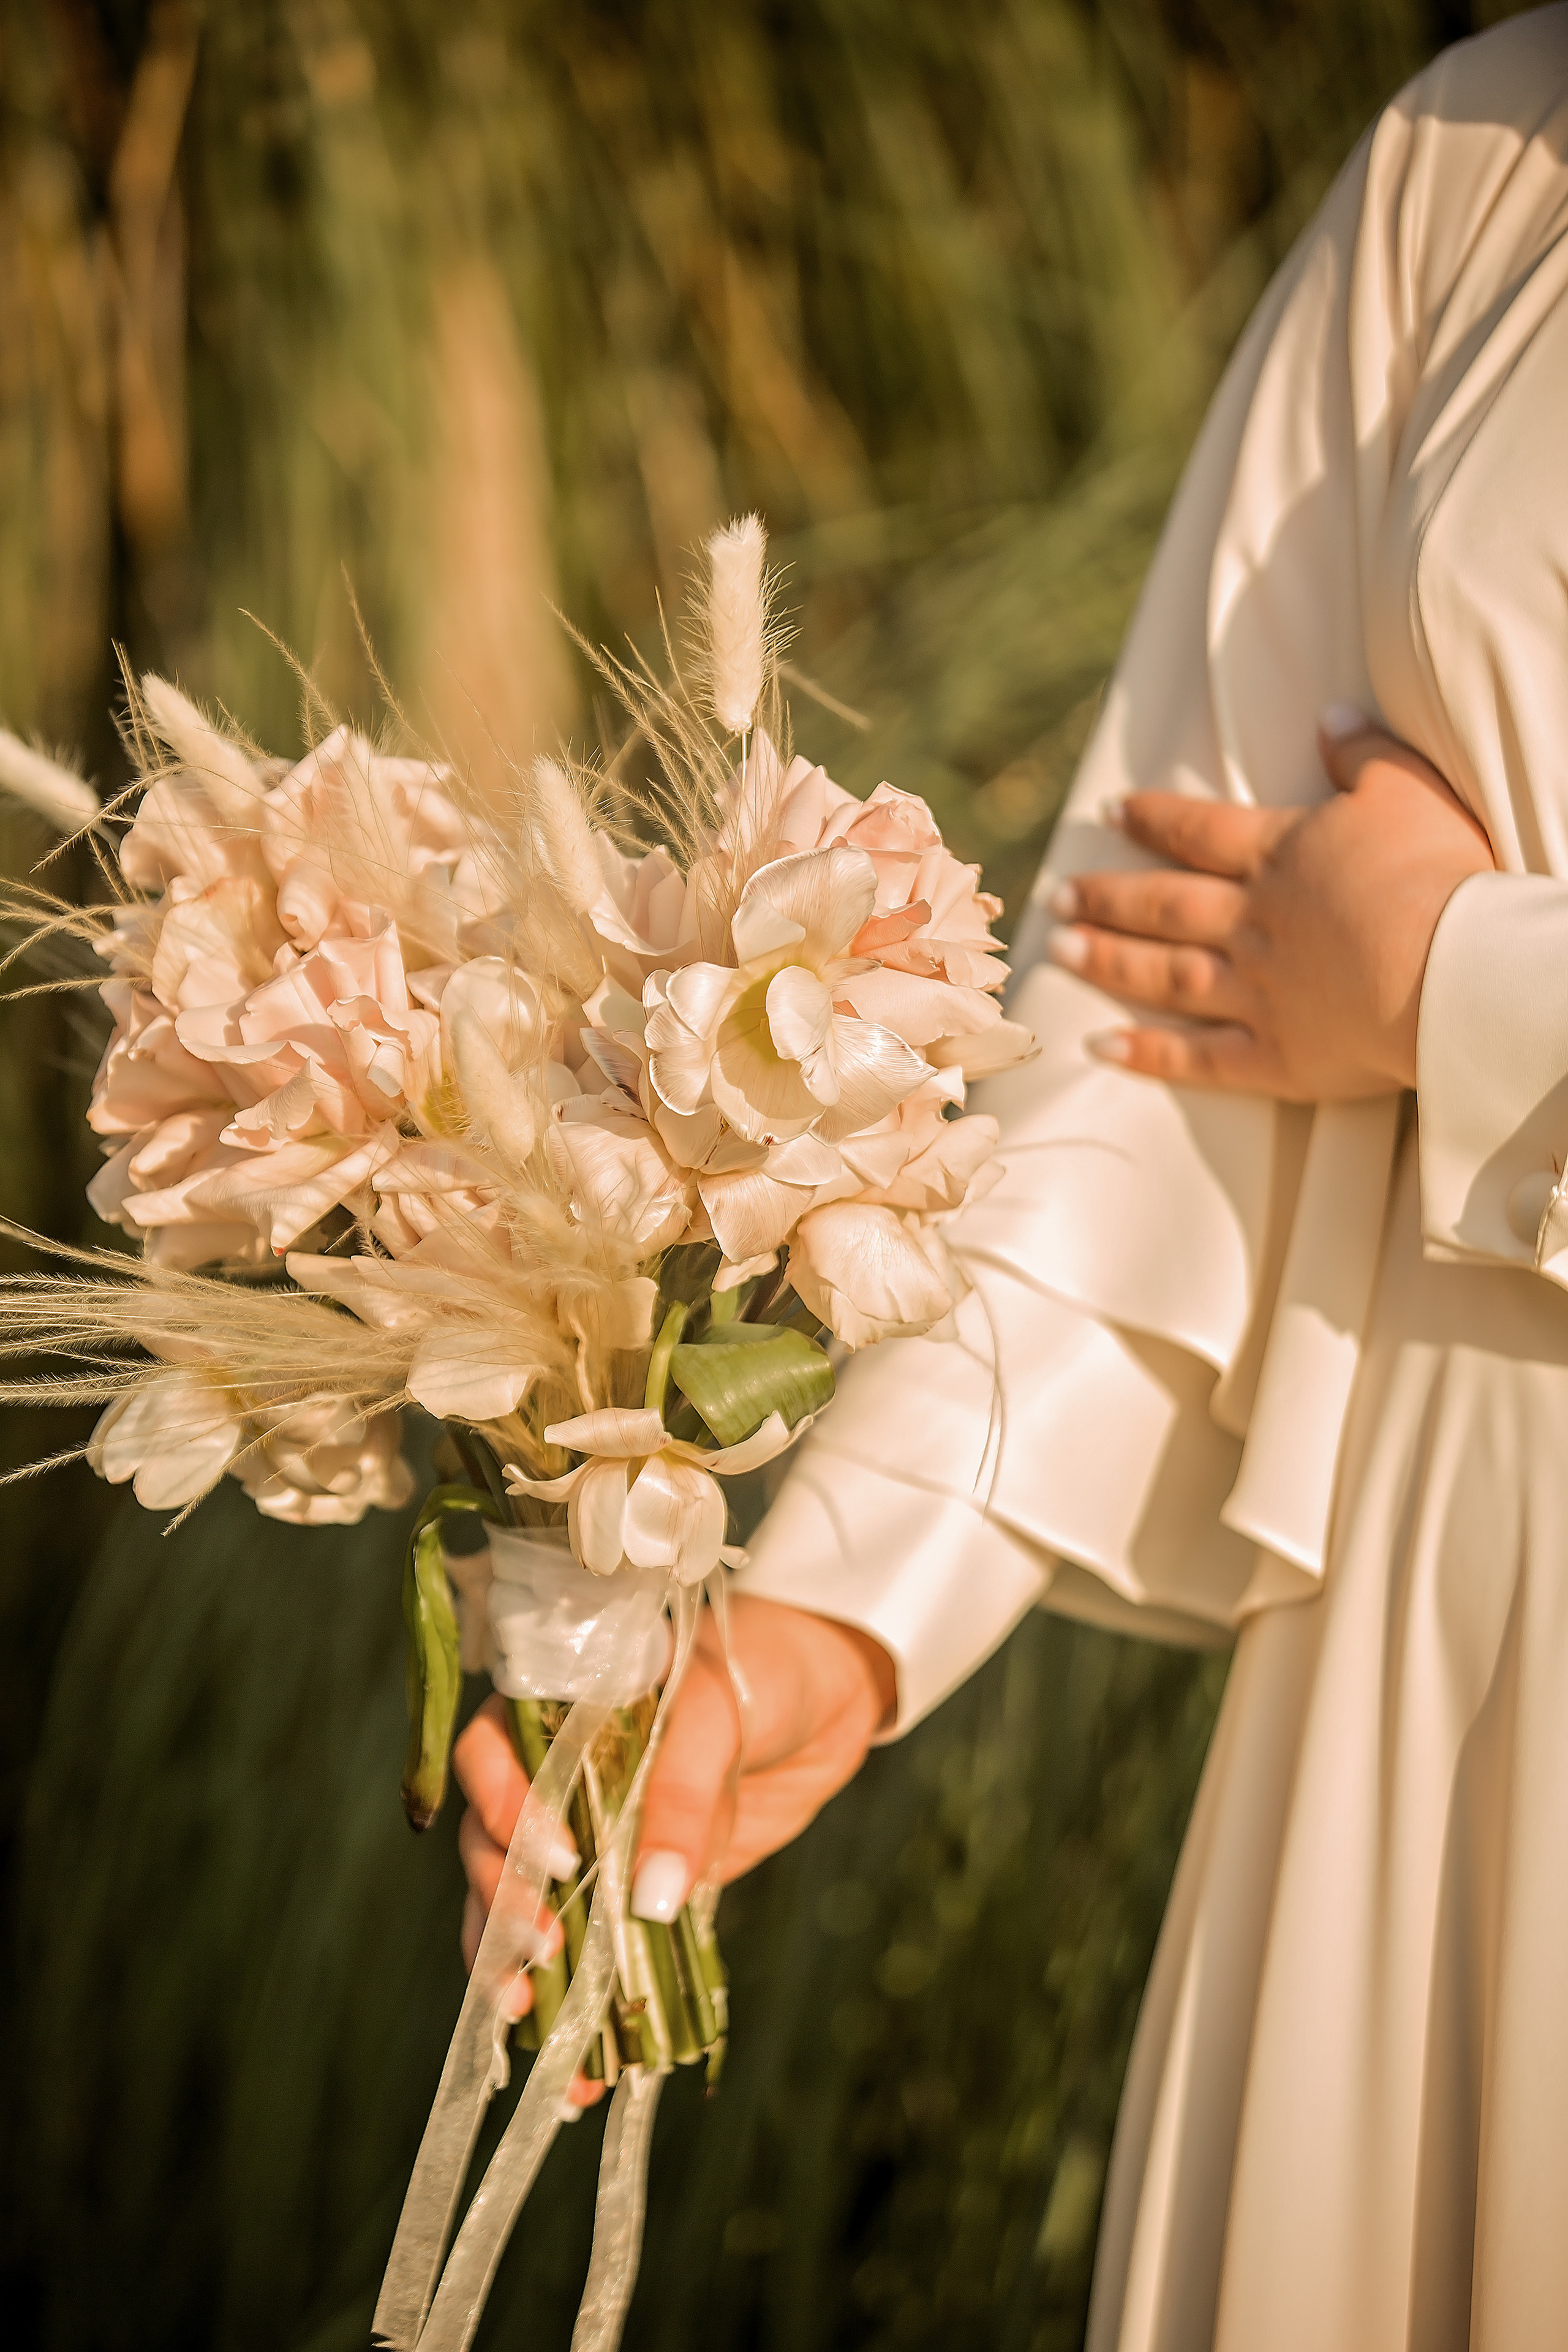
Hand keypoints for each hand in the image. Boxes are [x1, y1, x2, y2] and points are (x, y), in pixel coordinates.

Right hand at [452, 1594, 893, 2040]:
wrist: (827, 1692)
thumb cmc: (762, 1669)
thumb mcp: (717, 1716)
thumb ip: (682, 1798)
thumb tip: (648, 1901)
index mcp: (556, 1707)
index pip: (489, 1755)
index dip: (503, 1808)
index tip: (557, 1858)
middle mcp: (556, 1774)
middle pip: (494, 1845)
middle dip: (504, 1906)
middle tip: (540, 1957)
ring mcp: (590, 1836)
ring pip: (525, 1907)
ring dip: (516, 1969)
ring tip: (529, 2024)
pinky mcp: (631, 1890)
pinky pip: (593, 1948)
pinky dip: (581, 2008)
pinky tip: (582, 2068)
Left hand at [1045, 709, 1494, 1097]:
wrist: (1453, 968)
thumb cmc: (1438, 872)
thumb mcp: (1408, 788)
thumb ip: (1362, 752)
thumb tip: (1330, 715)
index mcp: (1280, 856)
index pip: (1199, 831)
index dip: (1153, 817)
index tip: (1111, 810)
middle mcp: (1253, 922)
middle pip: (1163, 904)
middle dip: (1106, 896)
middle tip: (1056, 895)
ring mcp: (1258, 991)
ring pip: (1164, 974)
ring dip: (1108, 961)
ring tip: (1058, 951)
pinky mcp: (1276, 1055)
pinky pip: (1197, 1056)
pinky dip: (1147, 1054)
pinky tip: (1101, 1048)